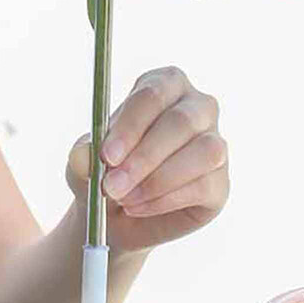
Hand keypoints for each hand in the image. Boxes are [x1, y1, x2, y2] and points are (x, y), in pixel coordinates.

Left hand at [66, 66, 228, 252]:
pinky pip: (204, 185)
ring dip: (158, 180)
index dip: (131, 125)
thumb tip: (85, 155)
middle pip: (181, 121)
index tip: (107, 155)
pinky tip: (139, 207)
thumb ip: (83, 157)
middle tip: (112, 185)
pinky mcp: (220, 182)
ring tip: (124, 199)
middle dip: (144, 157)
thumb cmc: (103, 174)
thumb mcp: (83, 166)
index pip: (153, 94)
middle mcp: (196, 107)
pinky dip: (165, 200)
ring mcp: (214, 143)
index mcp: (163, 85)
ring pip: (204, 152)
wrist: (118, 217)